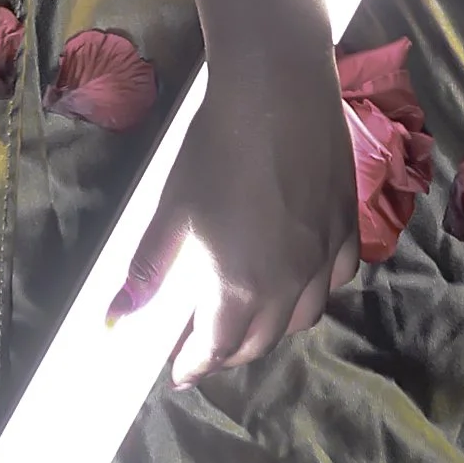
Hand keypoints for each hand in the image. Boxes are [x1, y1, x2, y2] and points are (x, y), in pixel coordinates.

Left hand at [109, 48, 360, 387]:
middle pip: (263, 340)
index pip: (218, 346)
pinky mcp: (348, 227)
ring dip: (274, 327)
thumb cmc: (216, 146)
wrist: (276, 90)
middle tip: (207, 344)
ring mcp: (326, 257)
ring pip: (305, 316)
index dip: (196, 364)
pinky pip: (337, 278)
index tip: (180, 373)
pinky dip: (315, 290)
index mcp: (242, 286)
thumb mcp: (173, 207)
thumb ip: (149, 267)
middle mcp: (291, 283)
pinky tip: (300, 276)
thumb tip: (115, 316)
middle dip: (231, 350)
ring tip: (250, 316)